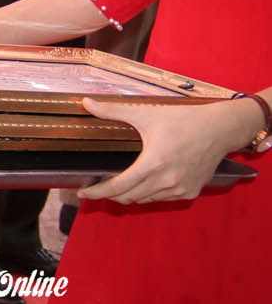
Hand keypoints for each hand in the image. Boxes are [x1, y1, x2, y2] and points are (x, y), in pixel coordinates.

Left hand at [77, 96, 261, 204]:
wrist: (220, 129)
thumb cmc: (183, 120)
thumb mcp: (145, 113)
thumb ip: (113, 110)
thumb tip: (85, 102)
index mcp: (153, 164)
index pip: (118, 187)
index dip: (97, 192)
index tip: (83, 193)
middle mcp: (167, 182)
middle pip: (128, 197)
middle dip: (109, 194)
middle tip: (96, 187)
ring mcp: (180, 190)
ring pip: (145, 200)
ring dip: (129, 195)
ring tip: (117, 185)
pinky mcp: (191, 192)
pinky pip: (162, 199)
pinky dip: (149, 194)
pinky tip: (143, 183)